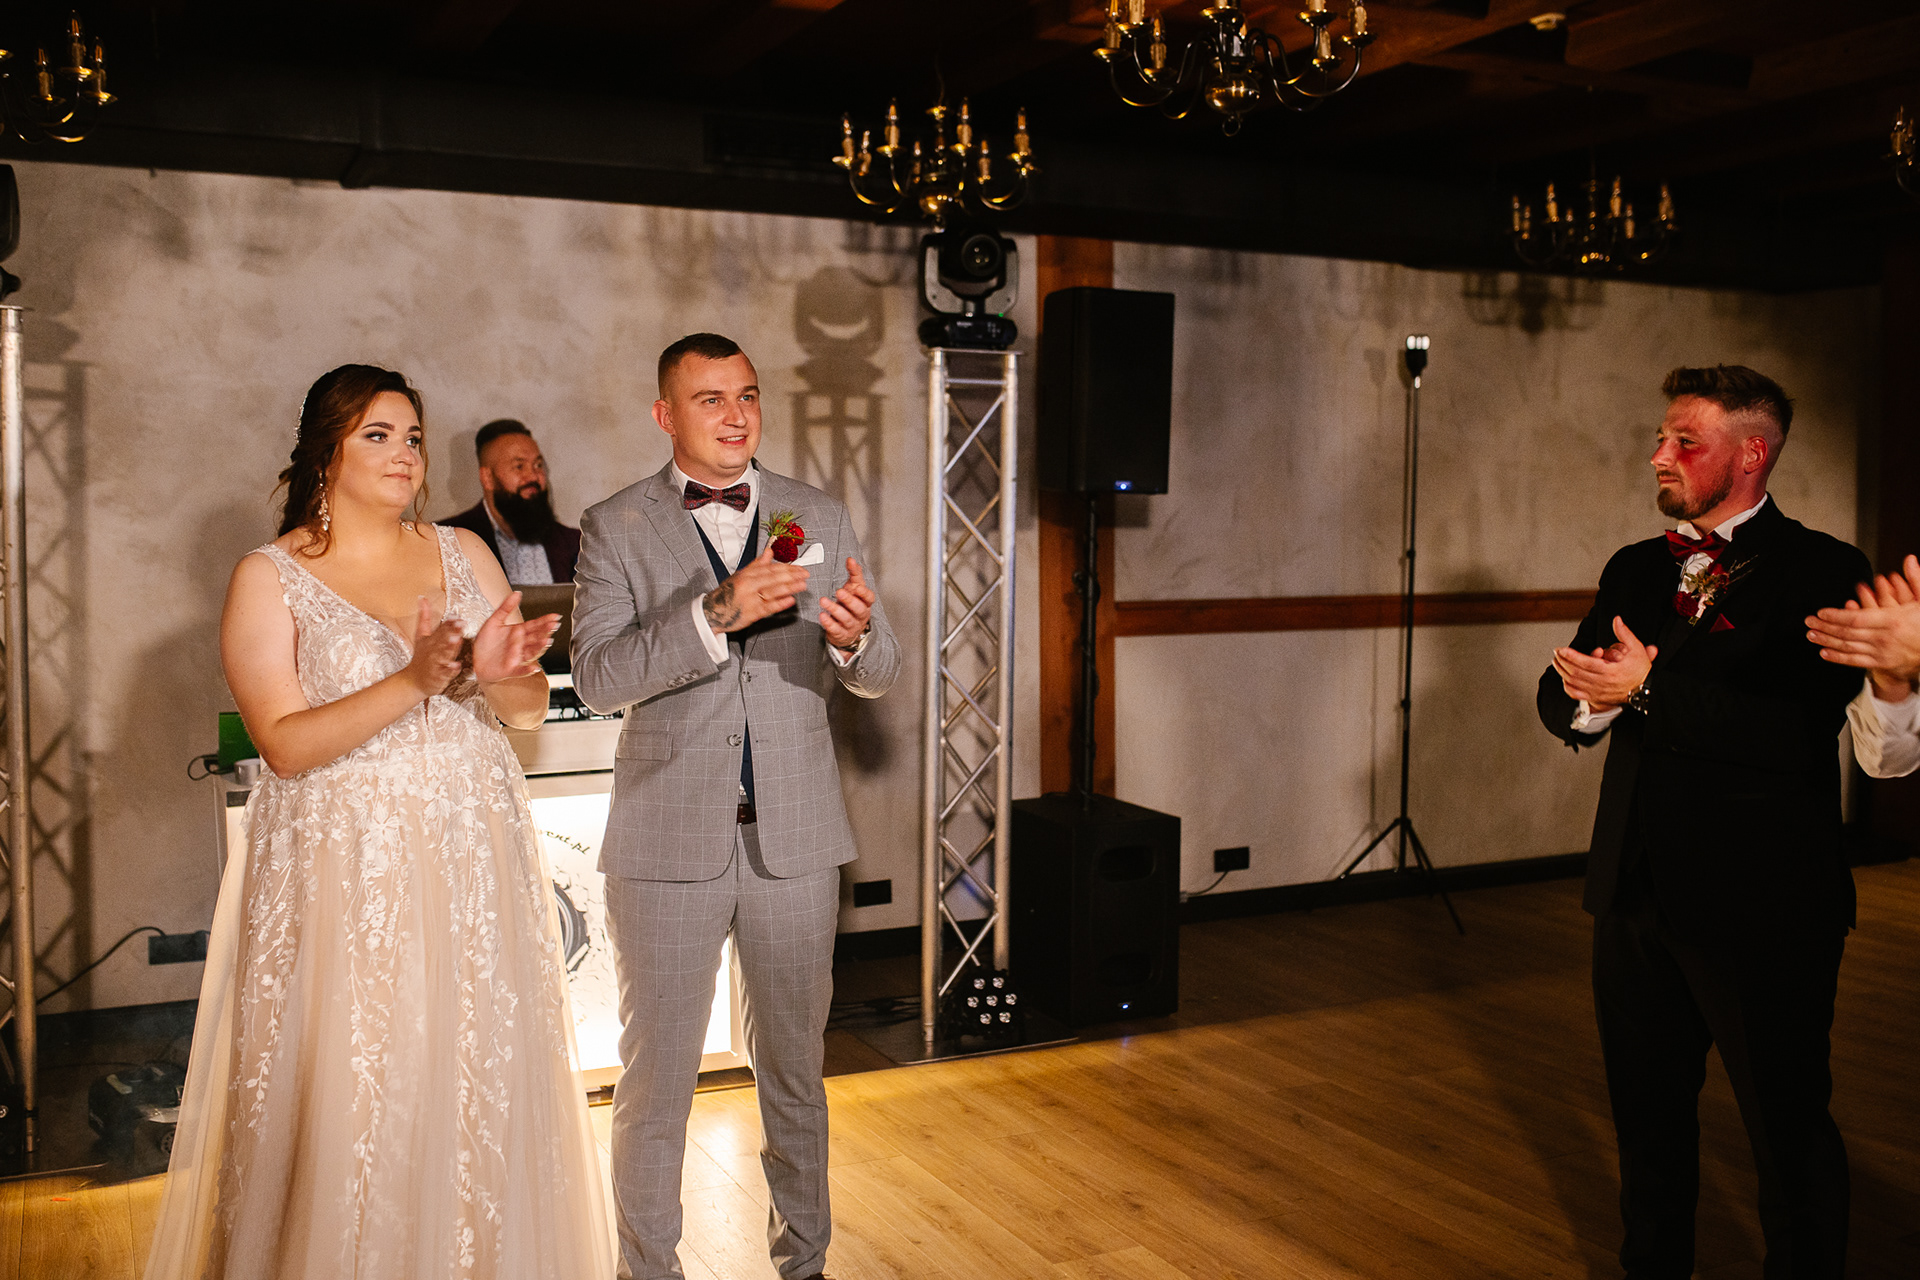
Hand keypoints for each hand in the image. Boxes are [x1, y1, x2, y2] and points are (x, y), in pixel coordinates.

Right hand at [403, 597, 465, 697]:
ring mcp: (434, 663)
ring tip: (456, 640)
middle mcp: (432, 650)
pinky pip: (444, 672)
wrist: (412, 681)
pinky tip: (456, 665)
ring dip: (449, 647)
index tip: (457, 616)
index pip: (441, 629)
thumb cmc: (420, 657)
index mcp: (430, 640)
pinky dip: (450, 670)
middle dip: (451, 632)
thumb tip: (422, 598)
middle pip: (442, 639)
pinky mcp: (437, 676)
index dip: (449, 623)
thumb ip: (424, 617)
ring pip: (443, 654)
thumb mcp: (421, 635)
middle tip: (460, 624)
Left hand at [470, 590, 560, 682]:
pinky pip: (520, 670)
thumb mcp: (493, 620)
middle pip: (535, 637)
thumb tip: (517, 593)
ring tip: (546, 641)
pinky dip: (527, 670)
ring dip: (539, 648)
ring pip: (531, 652)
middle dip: (545, 632)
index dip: (544, 621)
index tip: (554, 617)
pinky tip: (533, 667)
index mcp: (517, 632)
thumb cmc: (484, 642)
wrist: (473, 658)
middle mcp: (520, 644)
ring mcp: (516, 657)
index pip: (534, 625)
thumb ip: (506, 607)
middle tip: (553, 626)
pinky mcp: (510, 669)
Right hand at [704, 547, 808, 633]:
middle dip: (792, 575)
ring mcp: (750, 599)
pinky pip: (768, 607)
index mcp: (747, 574)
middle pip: (774, 578)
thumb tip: (769, 552)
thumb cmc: (727, 594)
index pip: (770, 568)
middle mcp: (748, 585)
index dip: (787, 567)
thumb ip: (757, 564)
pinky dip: (780, 604)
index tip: (799, 567)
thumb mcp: (740, 575)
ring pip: (773, 591)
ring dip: (790, 587)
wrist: (712, 612)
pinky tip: (790, 600)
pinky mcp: (751, 613)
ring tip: (802, 585)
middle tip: (805, 574)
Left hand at [820, 558, 874, 650]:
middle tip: (839, 592)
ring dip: (835, 609)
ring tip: (823, 601)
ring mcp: (852, 626)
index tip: (856, 586)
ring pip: (846, 619)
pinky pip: (836, 629)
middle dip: (849, 600)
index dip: (863, 593)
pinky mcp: (841, 634)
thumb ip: (854, 574)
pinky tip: (822, 615)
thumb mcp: (854, 589)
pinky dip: (829, 623)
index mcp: (865, 603)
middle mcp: (861, 615)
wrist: (848, 630)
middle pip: (858, 609)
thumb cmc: (851, 606)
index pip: (869, 598)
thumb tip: (851, 559)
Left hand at [1553, 616, 1657, 709]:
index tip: (1561, 649)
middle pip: (1576, 673)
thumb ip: (1624, 633)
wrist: (1645, 690)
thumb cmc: (1640, 670)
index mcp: (1611, 671)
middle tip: (1557, 653)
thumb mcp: (1636, 649)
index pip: (1586, 663)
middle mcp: (1602, 684)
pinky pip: (1577, 694)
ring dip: (1562, 672)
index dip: (1571, 656)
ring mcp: (1598, 693)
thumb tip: (1616, 620)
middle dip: (1563, 662)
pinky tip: (1564, 678)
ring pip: (1574, 683)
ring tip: (1557, 662)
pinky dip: (1567, 686)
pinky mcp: (1596, 699)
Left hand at [1806, 553, 1919, 699]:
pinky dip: (1838, 658)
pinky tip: (1824, 652)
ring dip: (1827, 640)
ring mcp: (1882, 652)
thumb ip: (1916, 579)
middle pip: (1848, 632)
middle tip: (1808, 622)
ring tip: (1811, 635)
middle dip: (1825, 627)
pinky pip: (1856, 662)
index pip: (1857, 619)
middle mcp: (1884, 638)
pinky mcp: (1882, 663)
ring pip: (1848, 647)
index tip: (1821, 612)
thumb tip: (1910, 559)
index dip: (1836, 616)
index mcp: (1893, 620)